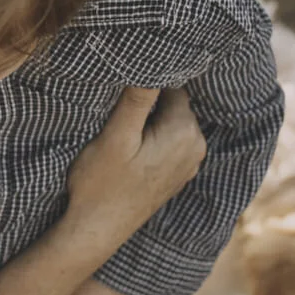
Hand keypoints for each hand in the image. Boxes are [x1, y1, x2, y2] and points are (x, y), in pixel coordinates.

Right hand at [66, 88, 204, 234]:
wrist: (97, 230)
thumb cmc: (101, 183)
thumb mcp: (115, 137)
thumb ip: (137, 101)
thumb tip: (152, 64)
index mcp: (185, 132)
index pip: (173, 86)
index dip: (147, 82)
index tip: (122, 88)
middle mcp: (196, 147)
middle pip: (175, 104)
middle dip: (150, 101)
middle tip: (117, 110)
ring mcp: (189, 163)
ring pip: (172, 122)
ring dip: (150, 119)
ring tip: (122, 129)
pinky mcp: (177, 174)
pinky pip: (170, 141)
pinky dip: (153, 137)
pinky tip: (131, 148)